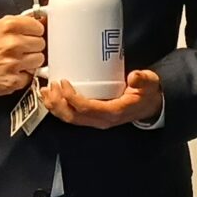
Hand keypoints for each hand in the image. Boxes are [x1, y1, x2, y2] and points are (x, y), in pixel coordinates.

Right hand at [0, 14, 46, 95]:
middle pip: (40, 43)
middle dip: (33, 46)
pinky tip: (13, 70)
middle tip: (22, 49)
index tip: (30, 35)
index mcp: (8, 27)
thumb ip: (20, 21)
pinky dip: (24, 74)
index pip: (38, 27)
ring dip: (31, 61)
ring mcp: (13, 63)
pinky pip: (31, 76)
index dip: (34, 32)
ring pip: (39, 60)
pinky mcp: (13, 81)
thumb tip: (41, 20)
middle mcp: (11, 44)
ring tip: (18, 60)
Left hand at [41, 69, 164, 128]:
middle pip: (72, 117)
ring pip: (70, 118)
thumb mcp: (149, 84)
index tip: (64, 82)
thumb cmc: (147, 94)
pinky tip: (52, 97)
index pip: (86, 109)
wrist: (150, 105)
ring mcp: (96, 120)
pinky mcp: (92, 116)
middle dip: (57, 103)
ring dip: (55, 107)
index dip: (71, 98)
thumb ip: (143, 79)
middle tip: (50, 86)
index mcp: (112, 112)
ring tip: (45, 91)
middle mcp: (101, 120)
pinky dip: (59, 108)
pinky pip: (72, 116)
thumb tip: (134, 76)